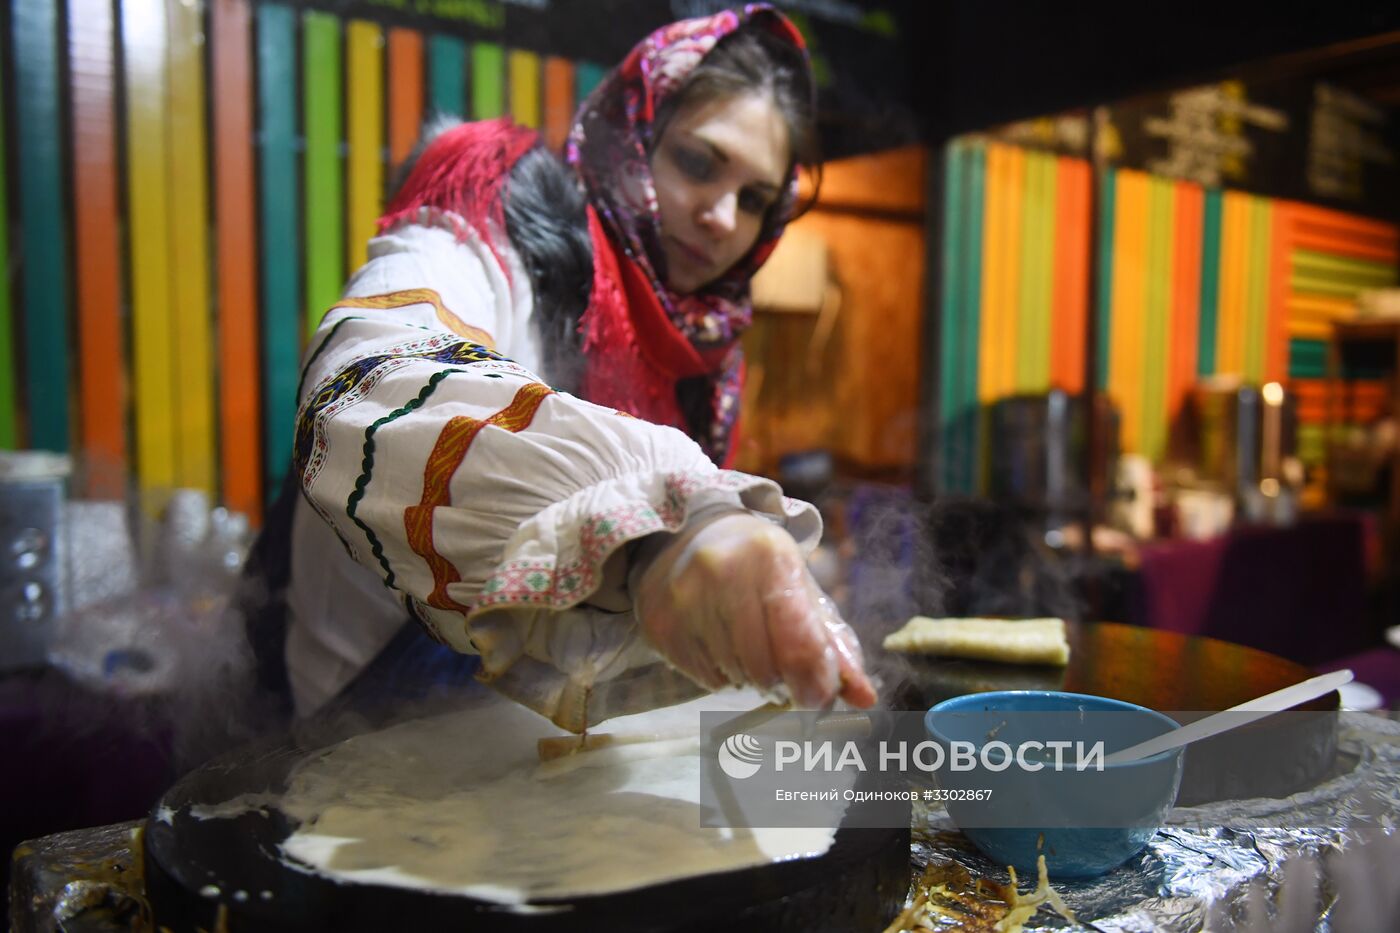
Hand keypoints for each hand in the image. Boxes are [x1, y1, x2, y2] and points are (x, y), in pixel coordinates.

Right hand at [631, 511, 876, 708]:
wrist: (688, 535)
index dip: (815, 683)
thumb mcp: (802, 589)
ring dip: (751, 676)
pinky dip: (723, 674)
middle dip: (781, 678)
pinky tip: (720, 644)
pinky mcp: (659, 623)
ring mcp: (683, 599)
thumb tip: (864, 697)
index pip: (800, 646)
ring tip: (747, 644)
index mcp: (770, 556)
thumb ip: (835, 645)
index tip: (819, 695)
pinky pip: (705, 679)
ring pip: (736, 677)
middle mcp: (721, 572)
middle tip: (780, 661)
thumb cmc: (757, 566)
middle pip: (766, 669)